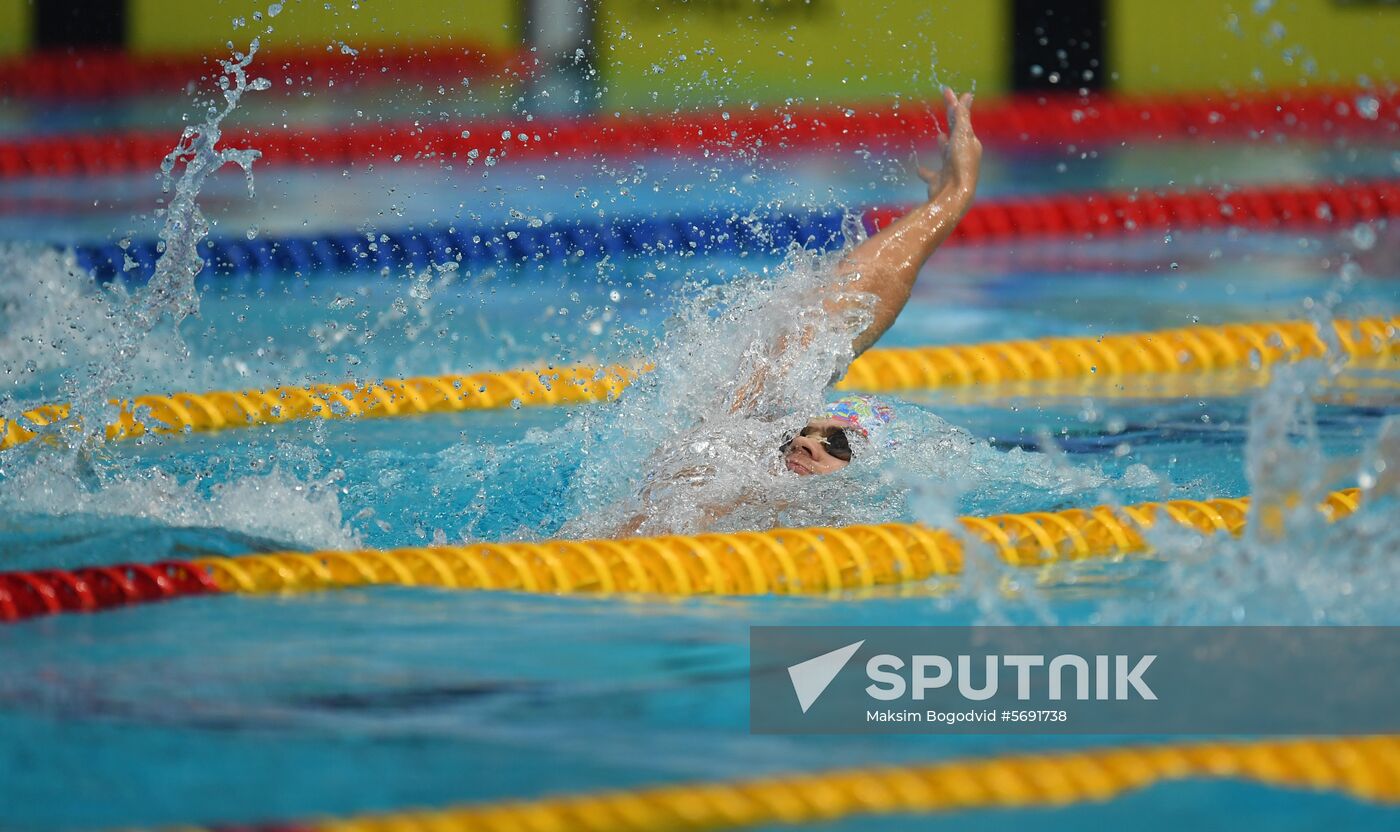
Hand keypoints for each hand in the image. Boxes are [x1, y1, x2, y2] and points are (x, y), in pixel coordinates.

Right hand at [917, 86, 981, 203]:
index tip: (947, 90)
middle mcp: (962, 154)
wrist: (954, 194)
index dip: (953, 103)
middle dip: (951, 118)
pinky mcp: (939, 181)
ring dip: (943, 144)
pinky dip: (925, 171)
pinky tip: (919, 169)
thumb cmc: (960, 162)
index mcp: (969, 142)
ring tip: (940, 136)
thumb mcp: (961, 135)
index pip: (960, 117)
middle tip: (947, 104)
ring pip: (946, 152)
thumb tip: (967, 95)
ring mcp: (950, 168)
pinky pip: (931, 174)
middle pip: (955, 132)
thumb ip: (962, 116)